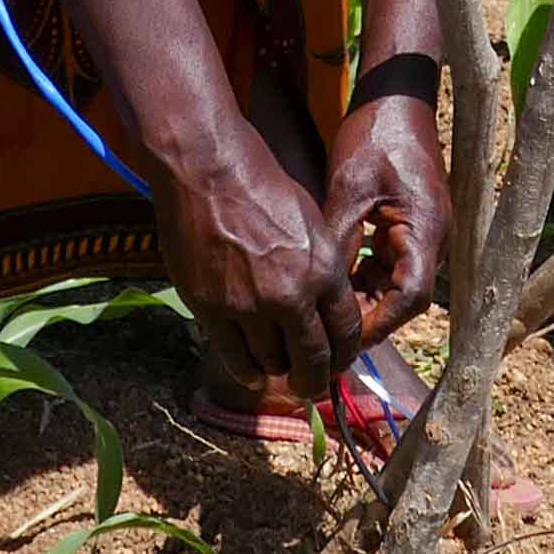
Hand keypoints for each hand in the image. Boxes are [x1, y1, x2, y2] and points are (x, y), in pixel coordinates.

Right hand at [152, 130, 371, 394]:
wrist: (208, 168)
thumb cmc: (262, 186)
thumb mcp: (312, 223)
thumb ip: (322, 271)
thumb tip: (325, 311)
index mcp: (323, 270)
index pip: (345, 334)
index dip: (344, 357)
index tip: (338, 364)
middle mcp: (289, 295)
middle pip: (312, 360)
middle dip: (315, 379)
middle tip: (312, 385)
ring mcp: (247, 305)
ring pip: (272, 362)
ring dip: (279, 370)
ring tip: (278, 368)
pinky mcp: (210, 308)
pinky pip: (234, 357)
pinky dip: (247, 372)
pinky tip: (253, 372)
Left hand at [321, 91, 452, 339]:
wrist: (398, 94)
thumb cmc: (376, 134)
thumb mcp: (350, 188)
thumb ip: (340, 241)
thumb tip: (321, 291)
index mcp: (426, 231)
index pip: (410, 298)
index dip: (376, 323)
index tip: (340, 336)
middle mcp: (434, 238)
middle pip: (404, 297)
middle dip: (367, 316)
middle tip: (323, 329)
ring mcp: (425, 231)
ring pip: (396, 282)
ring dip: (364, 296)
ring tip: (322, 308)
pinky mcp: (412, 223)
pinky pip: (392, 262)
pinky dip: (365, 273)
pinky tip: (333, 275)